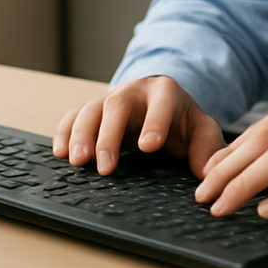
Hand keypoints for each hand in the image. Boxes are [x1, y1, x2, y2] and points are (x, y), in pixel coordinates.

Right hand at [53, 76, 223, 177]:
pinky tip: (60, 153)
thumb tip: (206, 175)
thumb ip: (207, 147)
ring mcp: (109, 100)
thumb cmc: (181, 120)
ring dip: (81, 135)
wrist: (161, 105)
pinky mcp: (92, 111)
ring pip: (91, 110)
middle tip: (105, 166)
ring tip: (77, 161)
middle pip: (117, 105)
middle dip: (109, 135)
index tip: (148, 147)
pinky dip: (63, 132)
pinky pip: (73, 116)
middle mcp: (134, 92)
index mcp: (165, 93)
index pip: (161, 103)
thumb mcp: (201, 129)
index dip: (154, 122)